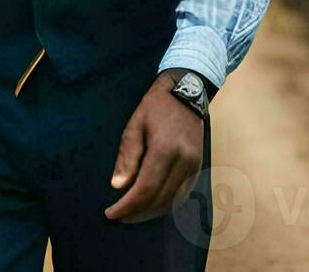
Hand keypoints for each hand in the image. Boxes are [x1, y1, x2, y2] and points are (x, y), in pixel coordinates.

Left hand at [105, 68, 204, 223]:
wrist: (187, 92)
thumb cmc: (156, 107)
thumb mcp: (135, 126)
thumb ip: (127, 157)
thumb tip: (119, 187)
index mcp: (165, 149)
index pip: (145, 189)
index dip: (127, 206)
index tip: (111, 213)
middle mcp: (184, 161)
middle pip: (160, 200)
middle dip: (137, 213)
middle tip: (119, 217)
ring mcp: (194, 166)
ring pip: (172, 201)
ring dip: (151, 212)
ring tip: (132, 214)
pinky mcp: (198, 167)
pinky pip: (181, 194)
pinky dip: (165, 204)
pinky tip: (151, 204)